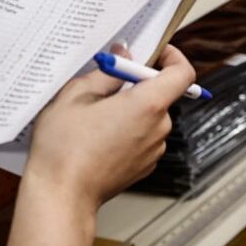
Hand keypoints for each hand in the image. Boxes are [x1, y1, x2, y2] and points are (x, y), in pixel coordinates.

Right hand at [27, 45, 194, 209]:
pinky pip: (143, 136)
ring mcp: (154, 149)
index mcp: (148, 106)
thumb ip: (106, 72)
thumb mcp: (76, 95)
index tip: (157, 51)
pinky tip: (99, 135)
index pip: (183, 74)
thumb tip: (122, 55)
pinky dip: (128, 129)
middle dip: (137, 84)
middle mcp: (159, 128)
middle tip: (106, 82)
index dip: (173, 57)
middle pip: (161, 95)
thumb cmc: (64, 147)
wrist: (63, 194)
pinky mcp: (146, 165)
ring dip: (130, 108)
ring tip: (94, 114)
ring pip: (150, 116)